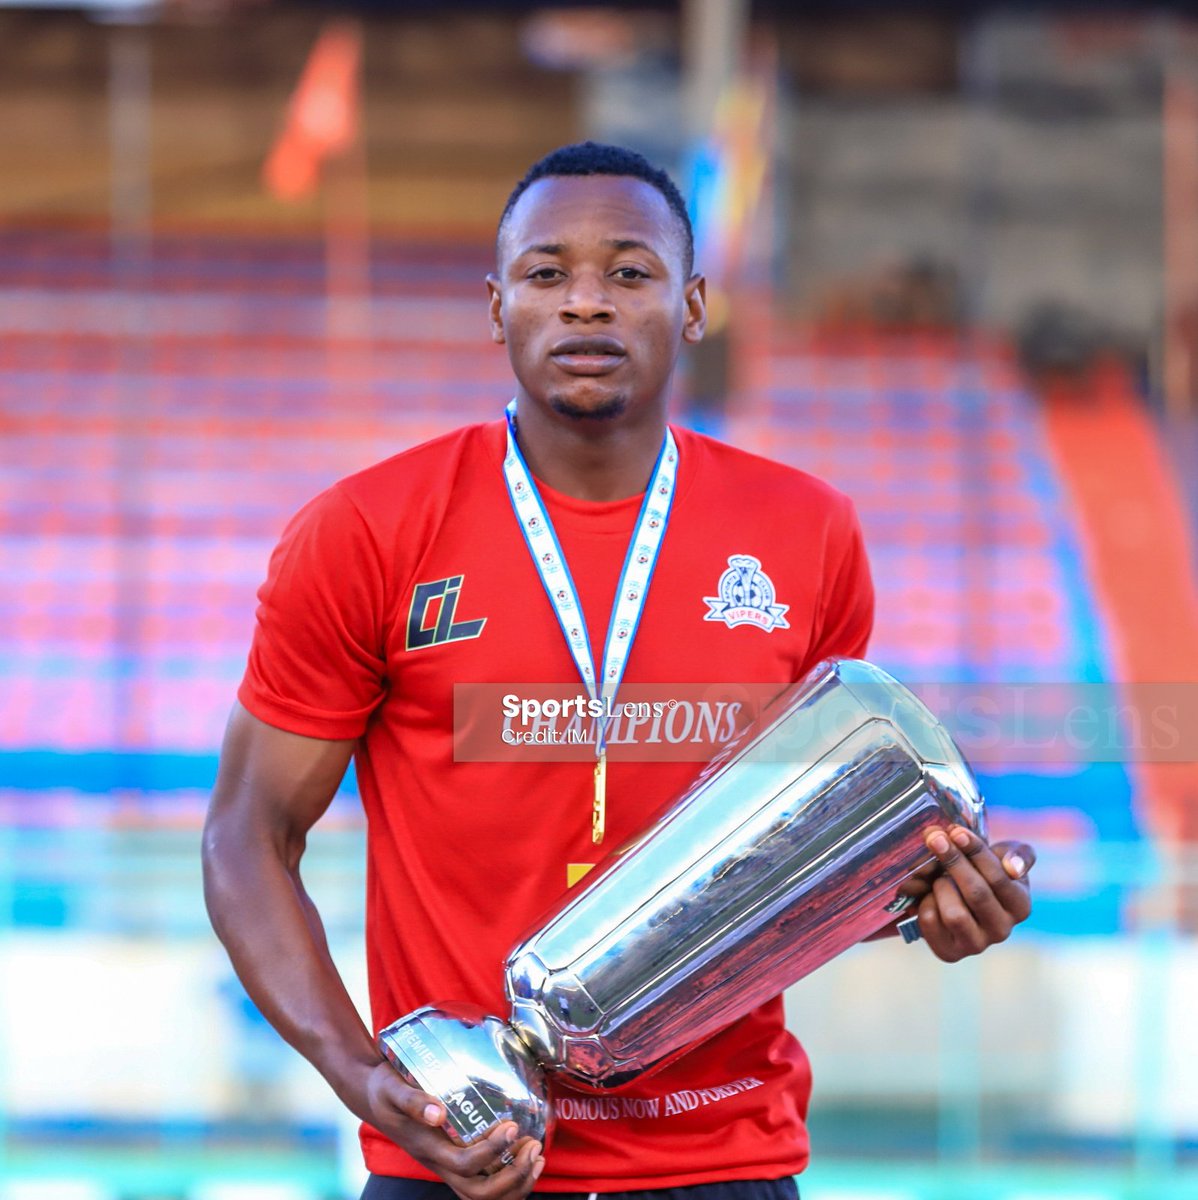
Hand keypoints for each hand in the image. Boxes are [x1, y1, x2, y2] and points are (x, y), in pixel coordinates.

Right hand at [362, 1063, 544, 1199]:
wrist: (373, 1096)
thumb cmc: (386, 1090)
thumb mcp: (393, 1088)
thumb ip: (413, 1100)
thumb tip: (438, 1112)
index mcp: (429, 1149)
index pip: (465, 1164)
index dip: (492, 1151)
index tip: (512, 1126)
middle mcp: (440, 1165)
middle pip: (480, 1193)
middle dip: (513, 1176)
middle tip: (534, 1147)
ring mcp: (447, 1167)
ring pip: (484, 1197)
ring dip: (516, 1184)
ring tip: (537, 1156)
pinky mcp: (454, 1161)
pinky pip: (483, 1186)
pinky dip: (510, 1181)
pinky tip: (526, 1159)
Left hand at [913, 825, 1034, 962]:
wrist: (955, 897)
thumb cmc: (983, 872)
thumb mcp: (1005, 857)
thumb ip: (1018, 855)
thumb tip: (1014, 868)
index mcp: (1020, 906)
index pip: (1000, 878)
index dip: (975, 852)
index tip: (955, 831)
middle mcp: (1002, 930)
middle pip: (976, 893)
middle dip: (953, 861)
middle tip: (934, 838)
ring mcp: (976, 944)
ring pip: (954, 913)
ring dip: (941, 887)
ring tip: (938, 875)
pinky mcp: (949, 952)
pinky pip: (931, 923)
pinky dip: (925, 903)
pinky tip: (929, 895)